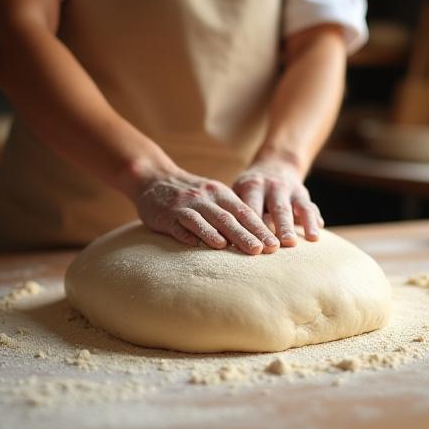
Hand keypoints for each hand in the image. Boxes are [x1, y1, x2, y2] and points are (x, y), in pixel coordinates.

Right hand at [132, 168, 279, 254]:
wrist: (153, 178)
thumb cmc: (190, 193)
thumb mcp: (213, 195)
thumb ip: (231, 212)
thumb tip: (256, 236)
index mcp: (220, 194)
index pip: (244, 212)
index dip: (260, 228)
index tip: (275, 245)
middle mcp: (206, 198)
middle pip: (230, 218)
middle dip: (248, 235)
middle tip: (264, 250)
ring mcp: (186, 206)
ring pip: (208, 221)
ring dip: (225, 236)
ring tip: (239, 250)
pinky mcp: (168, 216)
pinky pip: (182, 226)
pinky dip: (193, 236)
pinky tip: (203, 246)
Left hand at [233, 158, 323, 245]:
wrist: (274, 165)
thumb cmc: (249, 190)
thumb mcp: (238, 192)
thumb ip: (235, 213)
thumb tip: (228, 242)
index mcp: (252, 186)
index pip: (251, 209)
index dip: (251, 228)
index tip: (250, 246)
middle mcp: (272, 186)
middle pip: (276, 209)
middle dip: (277, 227)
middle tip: (275, 247)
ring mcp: (289, 190)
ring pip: (295, 208)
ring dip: (297, 225)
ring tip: (298, 242)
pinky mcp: (303, 194)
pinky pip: (310, 207)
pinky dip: (313, 221)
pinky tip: (315, 236)